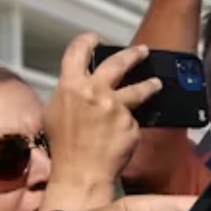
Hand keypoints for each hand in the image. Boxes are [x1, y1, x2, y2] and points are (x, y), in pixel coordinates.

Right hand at [41, 34, 160, 208]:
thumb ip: (69, 95)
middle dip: (132, 54)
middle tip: (142, 51)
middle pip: (118, 63)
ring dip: (150, 84)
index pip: (77, 53)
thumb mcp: (54, 114)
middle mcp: (96, 91)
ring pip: (139, 89)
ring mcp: (116, 106)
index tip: (94, 37)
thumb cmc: (63, 147)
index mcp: (71, 86)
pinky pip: (134, 120)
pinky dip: (130, 125)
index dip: (85, 41)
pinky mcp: (131, 123)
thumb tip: (77, 88)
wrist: (82, 172)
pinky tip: (124, 135)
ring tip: (157, 83)